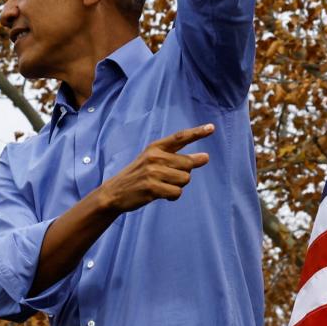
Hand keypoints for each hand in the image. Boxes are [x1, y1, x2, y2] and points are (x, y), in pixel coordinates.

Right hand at [96, 124, 213, 212]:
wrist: (115, 192)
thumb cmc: (140, 176)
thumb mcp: (154, 161)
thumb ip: (179, 158)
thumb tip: (205, 157)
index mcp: (155, 147)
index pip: (180, 137)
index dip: (197, 133)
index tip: (211, 128)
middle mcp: (154, 157)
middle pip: (188, 164)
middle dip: (184, 174)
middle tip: (168, 178)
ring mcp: (152, 172)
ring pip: (185, 180)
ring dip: (178, 186)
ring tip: (163, 186)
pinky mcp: (152, 188)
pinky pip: (177, 193)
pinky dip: (173, 197)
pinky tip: (162, 195)